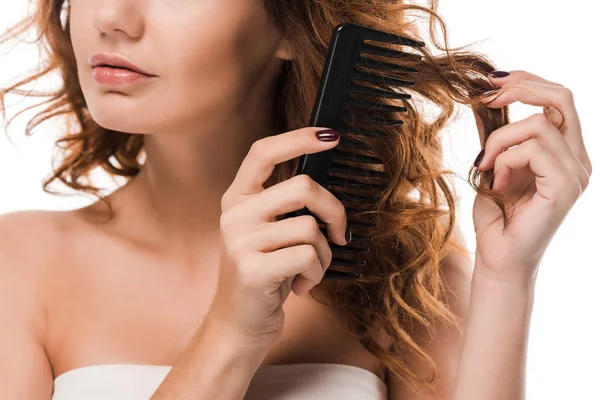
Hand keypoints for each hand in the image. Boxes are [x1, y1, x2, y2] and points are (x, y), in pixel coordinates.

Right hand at [207, 127, 348, 349]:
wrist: (237, 323)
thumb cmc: (263, 274)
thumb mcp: (266, 233)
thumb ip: (284, 207)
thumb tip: (326, 189)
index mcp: (237, 198)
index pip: (263, 152)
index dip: (299, 138)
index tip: (331, 136)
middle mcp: (234, 214)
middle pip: (303, 187)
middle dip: (335, 211)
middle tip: (339, 235)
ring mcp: (240, 241)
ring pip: (311, 227)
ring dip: (325, 254)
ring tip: (310, 270)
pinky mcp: (252, 269)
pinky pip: (308, 256)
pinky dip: (316, 273)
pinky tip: (300, 285)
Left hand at [472, 70, 591, 283]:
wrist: (498, 258)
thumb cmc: (496, 216)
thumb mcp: (494, 165)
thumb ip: (500, 135)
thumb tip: (487, 98)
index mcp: (565, 151)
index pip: (558, 99)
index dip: (526, 82)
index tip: (490, 84)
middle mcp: (578, 158)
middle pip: (562, 98)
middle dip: (520, 88)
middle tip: (486, 98)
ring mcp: (576, 172)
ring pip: (538, 124)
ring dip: (500, 140)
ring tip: (486, 167)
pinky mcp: (566, 186)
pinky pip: (534, 149)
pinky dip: (505, 160)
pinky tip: (498, 183)